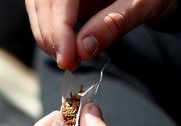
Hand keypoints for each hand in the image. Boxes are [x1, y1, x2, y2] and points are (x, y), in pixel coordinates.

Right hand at [25, 0, 176, 69]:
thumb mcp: (142, 5)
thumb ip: (113, 24)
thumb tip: (83, 50)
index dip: (59, 27)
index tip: (67, 58)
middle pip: (42, 2)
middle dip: (51, 36)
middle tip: (69, 64)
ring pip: (38, 8)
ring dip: (48, 38)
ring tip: (69, 60)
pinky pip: (46, 13)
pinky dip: (52, 35)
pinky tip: (66, 51)